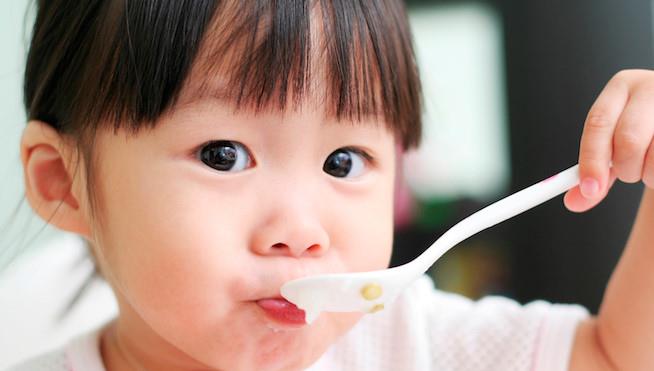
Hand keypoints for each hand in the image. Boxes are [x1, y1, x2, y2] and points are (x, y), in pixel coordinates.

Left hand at [565, 69, 653, 211]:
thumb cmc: (645, 130)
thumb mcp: (617, 144)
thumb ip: (597, 171)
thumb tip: (574, 202)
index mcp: (622, 86)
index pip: (598, 123)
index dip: (592, 160)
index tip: (590, 189)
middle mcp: (651, 87)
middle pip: (628, 139)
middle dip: (626, 168)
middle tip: (630, 174)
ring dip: (650, 175)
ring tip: (652, 167)